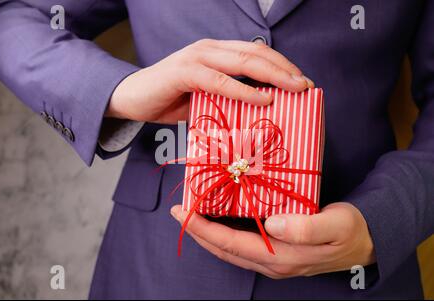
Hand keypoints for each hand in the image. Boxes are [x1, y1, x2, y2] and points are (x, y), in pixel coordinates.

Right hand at [106, 39, 313, 122]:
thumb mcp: (205, 98)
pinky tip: (262, 98)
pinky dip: (243, 89)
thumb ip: (228, 99)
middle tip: (307, 85)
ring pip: (243, 61)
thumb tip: (256, 113)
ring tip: (294, 88)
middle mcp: (210, 49)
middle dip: (285, 69)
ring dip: (273, 75)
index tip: (303, 82)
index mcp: (217, 53)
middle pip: (256, 53)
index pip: (256, 53)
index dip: (282, 66)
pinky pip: (219, 80)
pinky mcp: (184, 72)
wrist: (130, 99)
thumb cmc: (169, 100)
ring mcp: (197, 57)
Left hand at [170, 202, 375, 278]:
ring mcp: (274, 261)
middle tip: (179, 214)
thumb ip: (306, 227)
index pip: (232, 243)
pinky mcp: (277, 255)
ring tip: (191, 218)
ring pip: (231, 251)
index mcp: (282, 256)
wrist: (364, 242)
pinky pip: (242, 248)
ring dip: (208, 236)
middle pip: (225, 250)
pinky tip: (218, 223)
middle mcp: (273, 263)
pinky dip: (224, 236)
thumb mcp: (335, 224)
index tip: (184, 214)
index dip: (205, 229)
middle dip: (198, 233)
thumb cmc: (350, 229)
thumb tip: (272, 223)